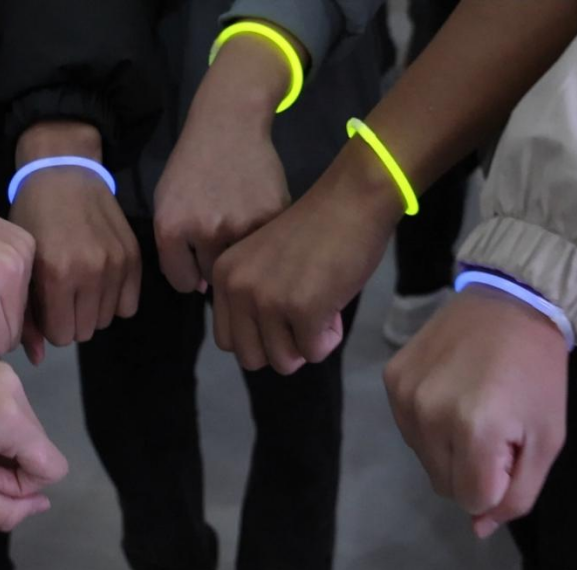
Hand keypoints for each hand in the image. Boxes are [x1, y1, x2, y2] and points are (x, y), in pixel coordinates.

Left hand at [0, 343, 68, 531]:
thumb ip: (5, 510)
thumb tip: (41, 503)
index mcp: (10, 416)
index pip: (52, 467)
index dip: (19, 485)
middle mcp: (16, 386)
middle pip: (38, 445)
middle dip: (7, 463)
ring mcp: (3, 369)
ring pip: (25, 427)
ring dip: (0, 443)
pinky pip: (9, 404)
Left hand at [10, 121, 139, 362]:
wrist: (64, 173)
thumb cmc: (33, 217)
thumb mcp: (21, 262)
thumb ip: (27, 312)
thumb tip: (37, 360)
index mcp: (56, 274)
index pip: (61, 335)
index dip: (51, 326)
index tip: (46, 309)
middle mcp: (90, 271)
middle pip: (85, 331)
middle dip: (71, 320)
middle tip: (62, 298)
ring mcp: (116, 264)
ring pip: (107, 320)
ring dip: (92, 311)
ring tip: (80, 286)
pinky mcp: (134, 257)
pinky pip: (129, 306)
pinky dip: (115, 300)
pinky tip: (101, 282)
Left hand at [154, 34, 294, 292]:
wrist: (228, 124)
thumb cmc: (191, 165)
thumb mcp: (166, 203)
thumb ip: (175, 248)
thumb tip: (202, 289)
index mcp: (172, 228)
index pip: (182, 282)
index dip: (189, 275)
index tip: (197, 262)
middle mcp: (205, 230)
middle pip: (213, 276)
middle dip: (215, 263)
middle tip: (220, 238)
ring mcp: (242, 224)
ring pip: (242, 264)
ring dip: (240, 253)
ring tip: (237, 227)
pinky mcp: (272, 216)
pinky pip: (266, 246)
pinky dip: (263, 238)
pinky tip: (254, 214)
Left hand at [211, 142, 403, 373]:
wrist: (352, 200)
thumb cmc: (316, 230)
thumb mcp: (263, 262)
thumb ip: (250, 297)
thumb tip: (260, 349)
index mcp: (224, 275)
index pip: (228, 340)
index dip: (260, 336)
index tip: (283, 312)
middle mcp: (238, 288)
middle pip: (251, 359)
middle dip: (282, 349)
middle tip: (304, 318)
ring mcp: (268, 300)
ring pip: (283, 362)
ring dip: (308, 343)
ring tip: (321, 306)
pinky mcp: (302, 310)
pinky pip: (314, 352)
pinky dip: (330, 337)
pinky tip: (335, 303)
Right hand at [383, 285, 567, 537]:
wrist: (509, 301)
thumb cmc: (537, 372)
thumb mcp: (548, 438)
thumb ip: (518, 494)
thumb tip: (478, 527)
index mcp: (476, 430)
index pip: (472, 499)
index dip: (498, 481)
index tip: (511, 445)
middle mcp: (430, 415)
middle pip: (444, 484)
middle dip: (472, 469)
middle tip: (495, 426)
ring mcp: (405, 396)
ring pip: (424, 458)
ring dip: (448, 448)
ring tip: (472, 405)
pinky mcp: (391, 379)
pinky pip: (408, 428)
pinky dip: (429, 422)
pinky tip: (450, 391)